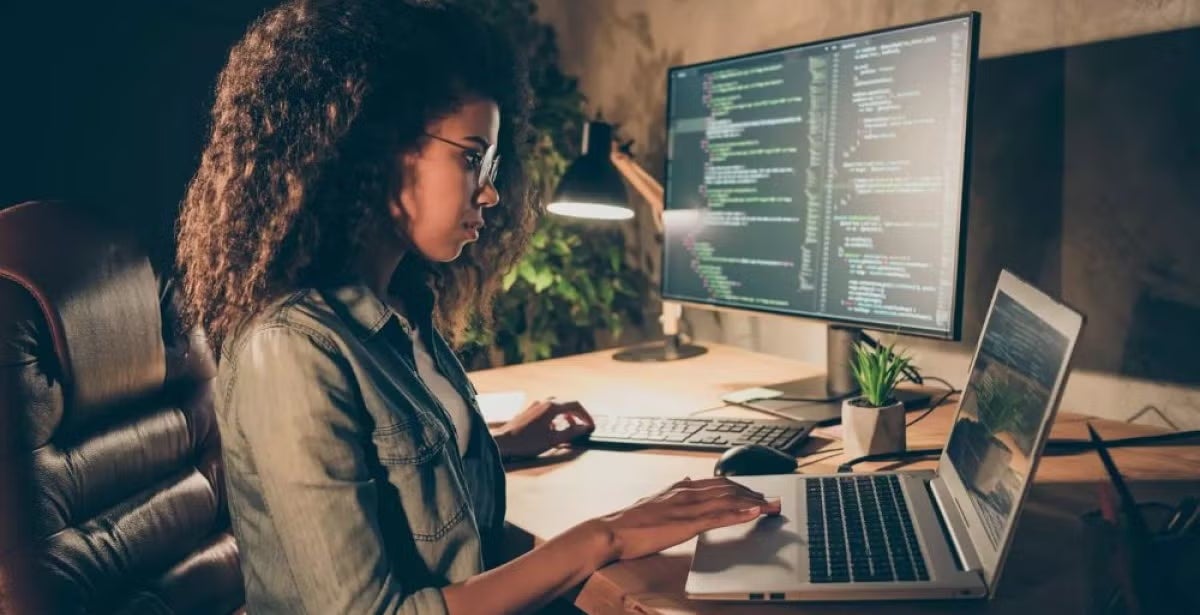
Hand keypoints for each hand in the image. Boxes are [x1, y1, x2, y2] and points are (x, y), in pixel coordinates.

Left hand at [493, 399, 593, 459]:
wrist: (503, 442)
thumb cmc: (526, 442)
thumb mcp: (553, 440)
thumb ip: (571, 433)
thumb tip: (584, 428)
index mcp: (552, 407)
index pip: (575, 405)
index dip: (586, 415)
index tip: (591, 426)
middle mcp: (544, 402)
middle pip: (567, 404)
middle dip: (577, 415)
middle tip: (584, 426)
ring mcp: (536, 405)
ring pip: (557, 406)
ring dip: (566, 416)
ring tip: (570, 428)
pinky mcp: (530, 411)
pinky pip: (548, 410)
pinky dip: (556, 417)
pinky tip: (553, 429)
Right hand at [591, 476, 782, 561]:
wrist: (610, 531)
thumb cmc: (627, 522)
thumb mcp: (653, 500)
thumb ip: (672, 491)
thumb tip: (684, 479)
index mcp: (678, 488)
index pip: (717, 483)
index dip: (739, 487)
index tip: (754, 492)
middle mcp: (685, 493)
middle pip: (727, 489)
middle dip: (752, 493)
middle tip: (770, 499)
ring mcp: (687, 507)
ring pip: (727, 500)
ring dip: (752, 502)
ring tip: (770, 505)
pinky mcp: (686, 524)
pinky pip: (718, 517)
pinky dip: (739, 514)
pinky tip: (753, 513)